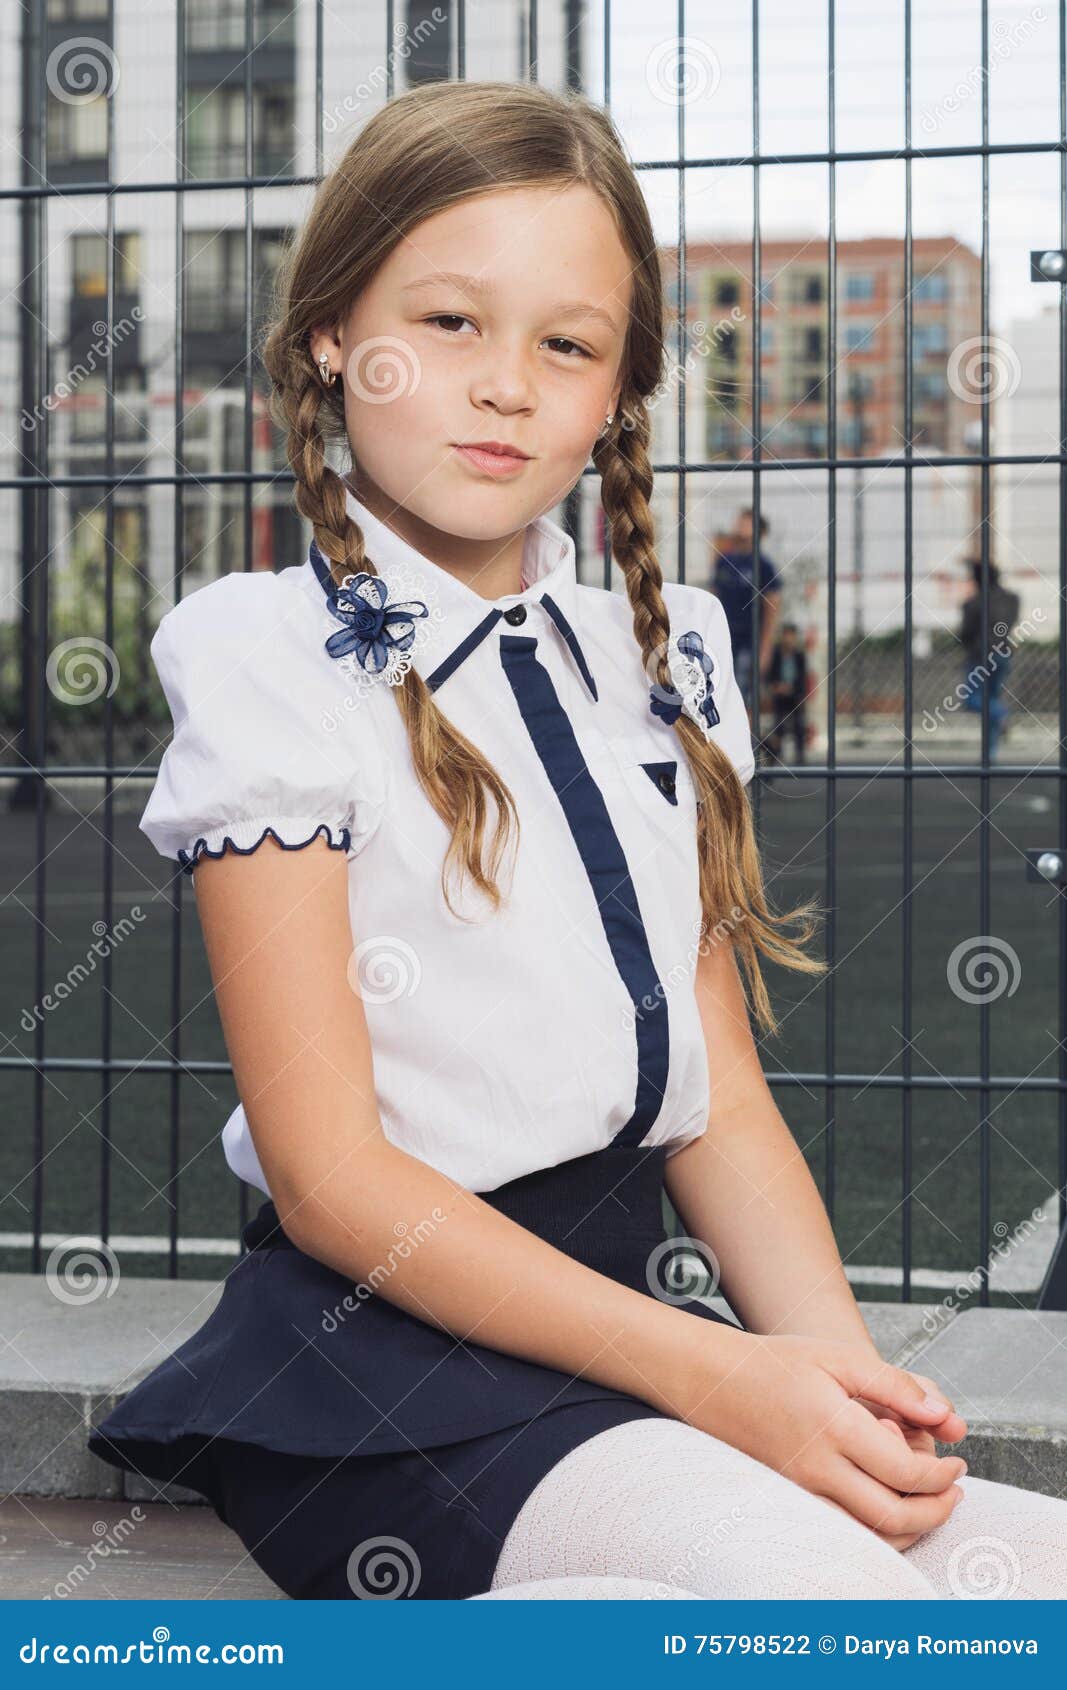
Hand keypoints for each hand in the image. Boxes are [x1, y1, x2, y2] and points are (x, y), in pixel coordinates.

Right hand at [687, 1335, 967, 1548]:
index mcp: (833, 1426)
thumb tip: (945, 1416)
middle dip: (937, 1510)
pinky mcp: (791, 1501)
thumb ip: (895, 1386)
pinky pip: (844, 1533)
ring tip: (932, 1503)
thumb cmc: (779, 1363)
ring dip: (912, 1527)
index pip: (905, 1472)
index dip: (941, 1475)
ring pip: (869, 1534)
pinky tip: (892, 1510)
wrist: (714, 1381)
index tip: (957, 1461)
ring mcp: (800, 1491)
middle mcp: (816, 1468)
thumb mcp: (840, 1358)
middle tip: (956, 1491)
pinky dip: (877, 1533)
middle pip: (892, 1515)